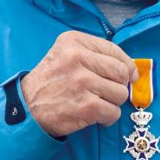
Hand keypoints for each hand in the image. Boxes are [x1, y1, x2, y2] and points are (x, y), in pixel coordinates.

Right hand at [20, 31, 137, 137]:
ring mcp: (83, 82)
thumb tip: (132, 70)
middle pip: (121, 72)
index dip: (126, 64)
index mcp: (73, 41)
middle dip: (119, 85)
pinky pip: (114, 112)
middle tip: (105, 91)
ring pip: (120, 93)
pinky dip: (107, 118)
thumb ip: (94, 55)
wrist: (28, 107)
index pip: (114, 50)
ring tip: (95, 102)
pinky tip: (93, 115)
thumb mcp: (65, 54)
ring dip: (111, 102)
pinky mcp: (87, 105)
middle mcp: (77, 58)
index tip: (129, 74)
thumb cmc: (51, 81)